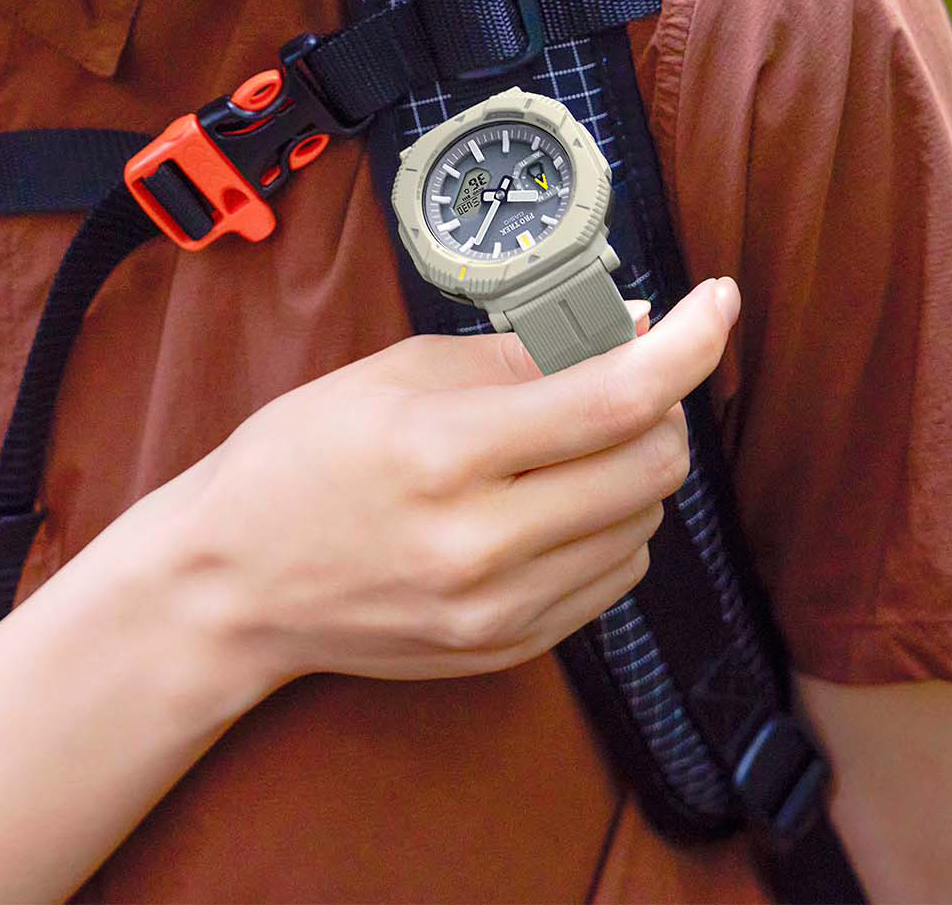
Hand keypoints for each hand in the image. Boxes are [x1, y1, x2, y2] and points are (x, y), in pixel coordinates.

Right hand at [149, 277, 739, 691]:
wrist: (233, 584)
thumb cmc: (300, 458)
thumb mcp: (395, 373)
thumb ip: (520, 351)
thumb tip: (627, 325)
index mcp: (445, 452)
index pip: (615, 396)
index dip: (688, 342)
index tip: (718, 302)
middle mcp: (481, 543)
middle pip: (651, 467)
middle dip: (661, 406)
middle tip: (624, 374)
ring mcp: (497, 609)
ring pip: (644, 525)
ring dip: (634, 467)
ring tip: (572, 442)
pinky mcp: (506, 650)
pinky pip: (611, 578)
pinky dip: (609, 525)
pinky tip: (555, 501)